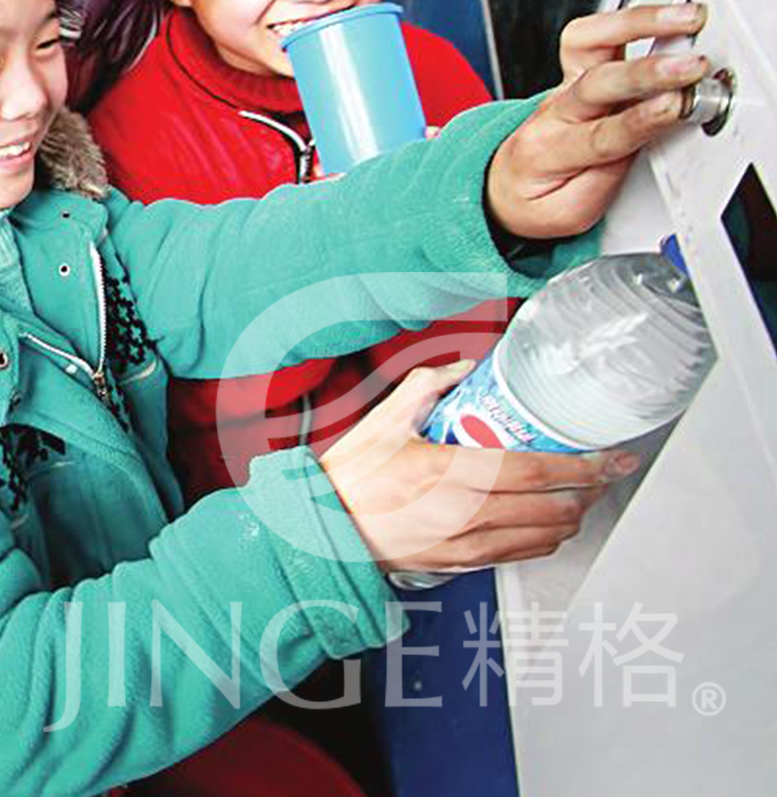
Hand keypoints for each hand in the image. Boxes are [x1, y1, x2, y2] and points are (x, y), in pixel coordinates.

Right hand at [320, 361, 637, 572]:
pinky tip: (546, 518)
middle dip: (591, 490)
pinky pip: (524, 552)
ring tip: (579, 493)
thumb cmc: (351, 479)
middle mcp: (463, 514)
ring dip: (573, 514)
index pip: (535, 471)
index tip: (609, 456)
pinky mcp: (464, 564)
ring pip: (547, 535)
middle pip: (555, 509)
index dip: (583, 465)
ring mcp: (466, 544)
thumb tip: (467, 369)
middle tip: (603, 471)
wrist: (325, 529)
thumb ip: (429, 385)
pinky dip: (547, 535)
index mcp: (446, 472)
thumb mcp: (385, 419)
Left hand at [484, 2, 708, 239]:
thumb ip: (606, 181)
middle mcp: (554, 111)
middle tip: (690, 66)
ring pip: (588, 42)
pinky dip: (626, 19)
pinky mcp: (574, 70)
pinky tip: (661, 14)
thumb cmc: (535, 199)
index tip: (674, 105)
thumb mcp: (567, 214)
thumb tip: (642, 146)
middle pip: (599, 83)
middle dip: (648, 71)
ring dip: (637, 25)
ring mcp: (563, 85)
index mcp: (548, 152)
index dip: (641, 118)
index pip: (601, 133)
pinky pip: (590, 35)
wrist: (500, 185)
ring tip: (683, 20)